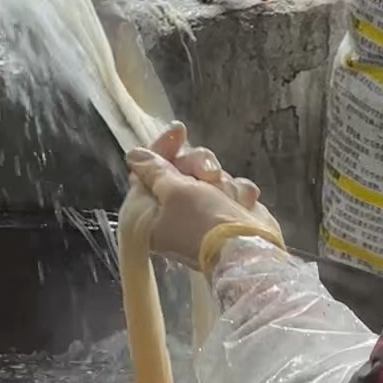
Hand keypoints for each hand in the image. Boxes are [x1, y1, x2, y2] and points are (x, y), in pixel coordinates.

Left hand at [126, 121, 283, 269]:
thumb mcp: (174, 191)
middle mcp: (174, 215)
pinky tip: (244, 202)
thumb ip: (155, 170)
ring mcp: (203, 215)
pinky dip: (239, 193)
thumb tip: (134, 155)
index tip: (179, 131)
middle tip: (209, 175)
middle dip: (198, 166)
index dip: (163, 148)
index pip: (148, 170)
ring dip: (222, 182)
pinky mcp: (229, 215)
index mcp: (151, 214)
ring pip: (209, 176)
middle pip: (181, 169)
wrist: (249, 251)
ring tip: (228, 196)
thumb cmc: (205, 222)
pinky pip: (231, 190)